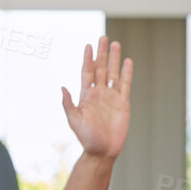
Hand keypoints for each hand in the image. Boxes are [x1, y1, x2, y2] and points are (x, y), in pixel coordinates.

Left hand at [62, 34, 130, 158]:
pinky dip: (127, 73)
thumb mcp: (74, 120)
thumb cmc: (87, 138)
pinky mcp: (123, 103)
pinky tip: (128, 62)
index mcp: (86, 95)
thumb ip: (68, 104)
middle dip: (102, 53)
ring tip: (116, 44)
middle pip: (100, 68)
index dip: (88, 59)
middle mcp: (99, 93)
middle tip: (103, 38)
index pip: (87, 72)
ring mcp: (111, 97)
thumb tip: (62, 87)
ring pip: (113, 73)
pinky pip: (125, 85)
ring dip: (114, 59)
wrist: (103, 151)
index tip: (88, 46)